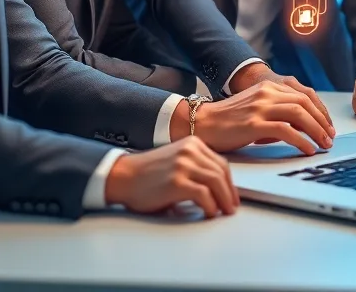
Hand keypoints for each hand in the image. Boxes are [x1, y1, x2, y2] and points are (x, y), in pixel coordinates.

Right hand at [103, 136, 237, 218]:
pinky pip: (204, 195)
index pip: (221, 163)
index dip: (229, 182)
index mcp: (192, 144)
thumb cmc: (146, 174)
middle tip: (231, 207)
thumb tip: (217, 188)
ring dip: (224, 201)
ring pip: (216, 182)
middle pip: (221, 172)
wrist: (123, 177)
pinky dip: (211, 206)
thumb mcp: (176, 161)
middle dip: (230, 193)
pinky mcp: (177, 182)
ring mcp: (184, 165)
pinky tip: (209, 212)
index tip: (232, 195)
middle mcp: (190, 151)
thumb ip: (195, 167)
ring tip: (223, 212)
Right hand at [177, 80, 335, 155]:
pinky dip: (301, 141)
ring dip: (316, 131)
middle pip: (305, 103)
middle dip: (322, 121)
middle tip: (330, 138)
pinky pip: (286, 131)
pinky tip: (307, 149)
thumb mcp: (256, 108)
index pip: (304, 95)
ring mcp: (260, 107)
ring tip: (323, 144)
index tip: (328, 126)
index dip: (320, 111)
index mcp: (268, 87)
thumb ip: (277, 111)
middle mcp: (266, 93)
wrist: (203, 123)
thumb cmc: (229, 121)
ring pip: (299, 114)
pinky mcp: (254, 124)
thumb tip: (302, 127)